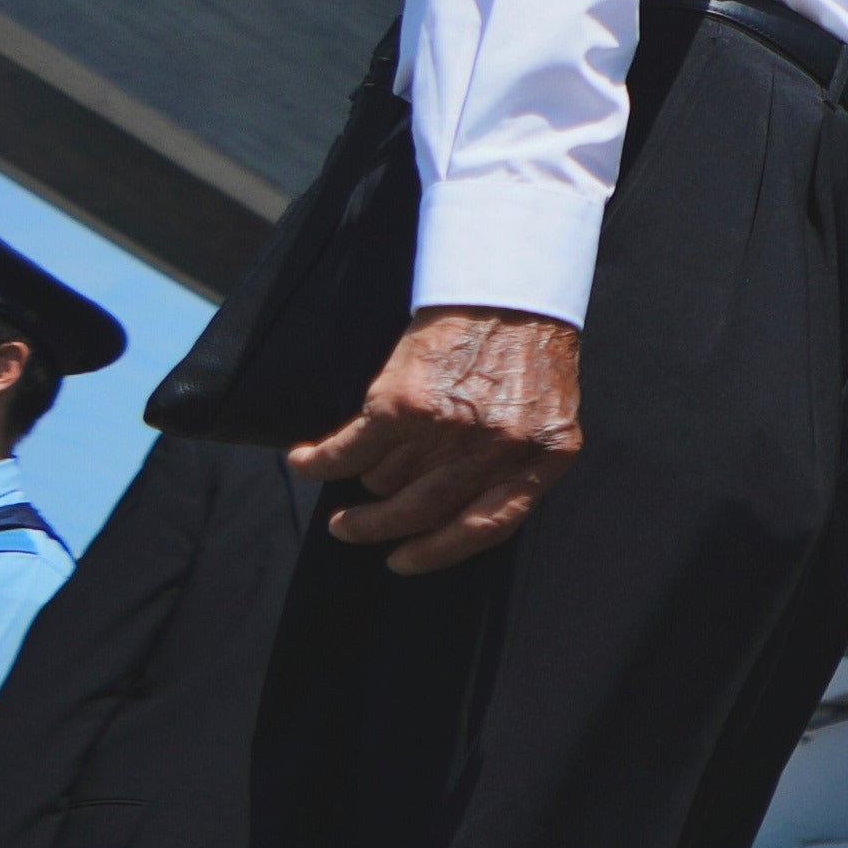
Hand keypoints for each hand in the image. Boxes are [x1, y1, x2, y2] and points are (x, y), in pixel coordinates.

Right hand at [300, 309, 582, 572]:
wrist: (506, 287)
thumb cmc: (526, 351)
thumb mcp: (545, 414)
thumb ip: (516, 461)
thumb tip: (456, 511)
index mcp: (542, 457)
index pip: (487, 527)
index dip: (439, 551)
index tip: (403, 561)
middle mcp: (496, 451)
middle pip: (423, 511)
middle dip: (377, 527)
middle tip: (350, 527)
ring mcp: (449, 431)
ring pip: (384, 481)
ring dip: (360, 482)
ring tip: (344, 474)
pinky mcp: (402, 406)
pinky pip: (348, 452)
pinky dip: (318, 461)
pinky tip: (302, 460)